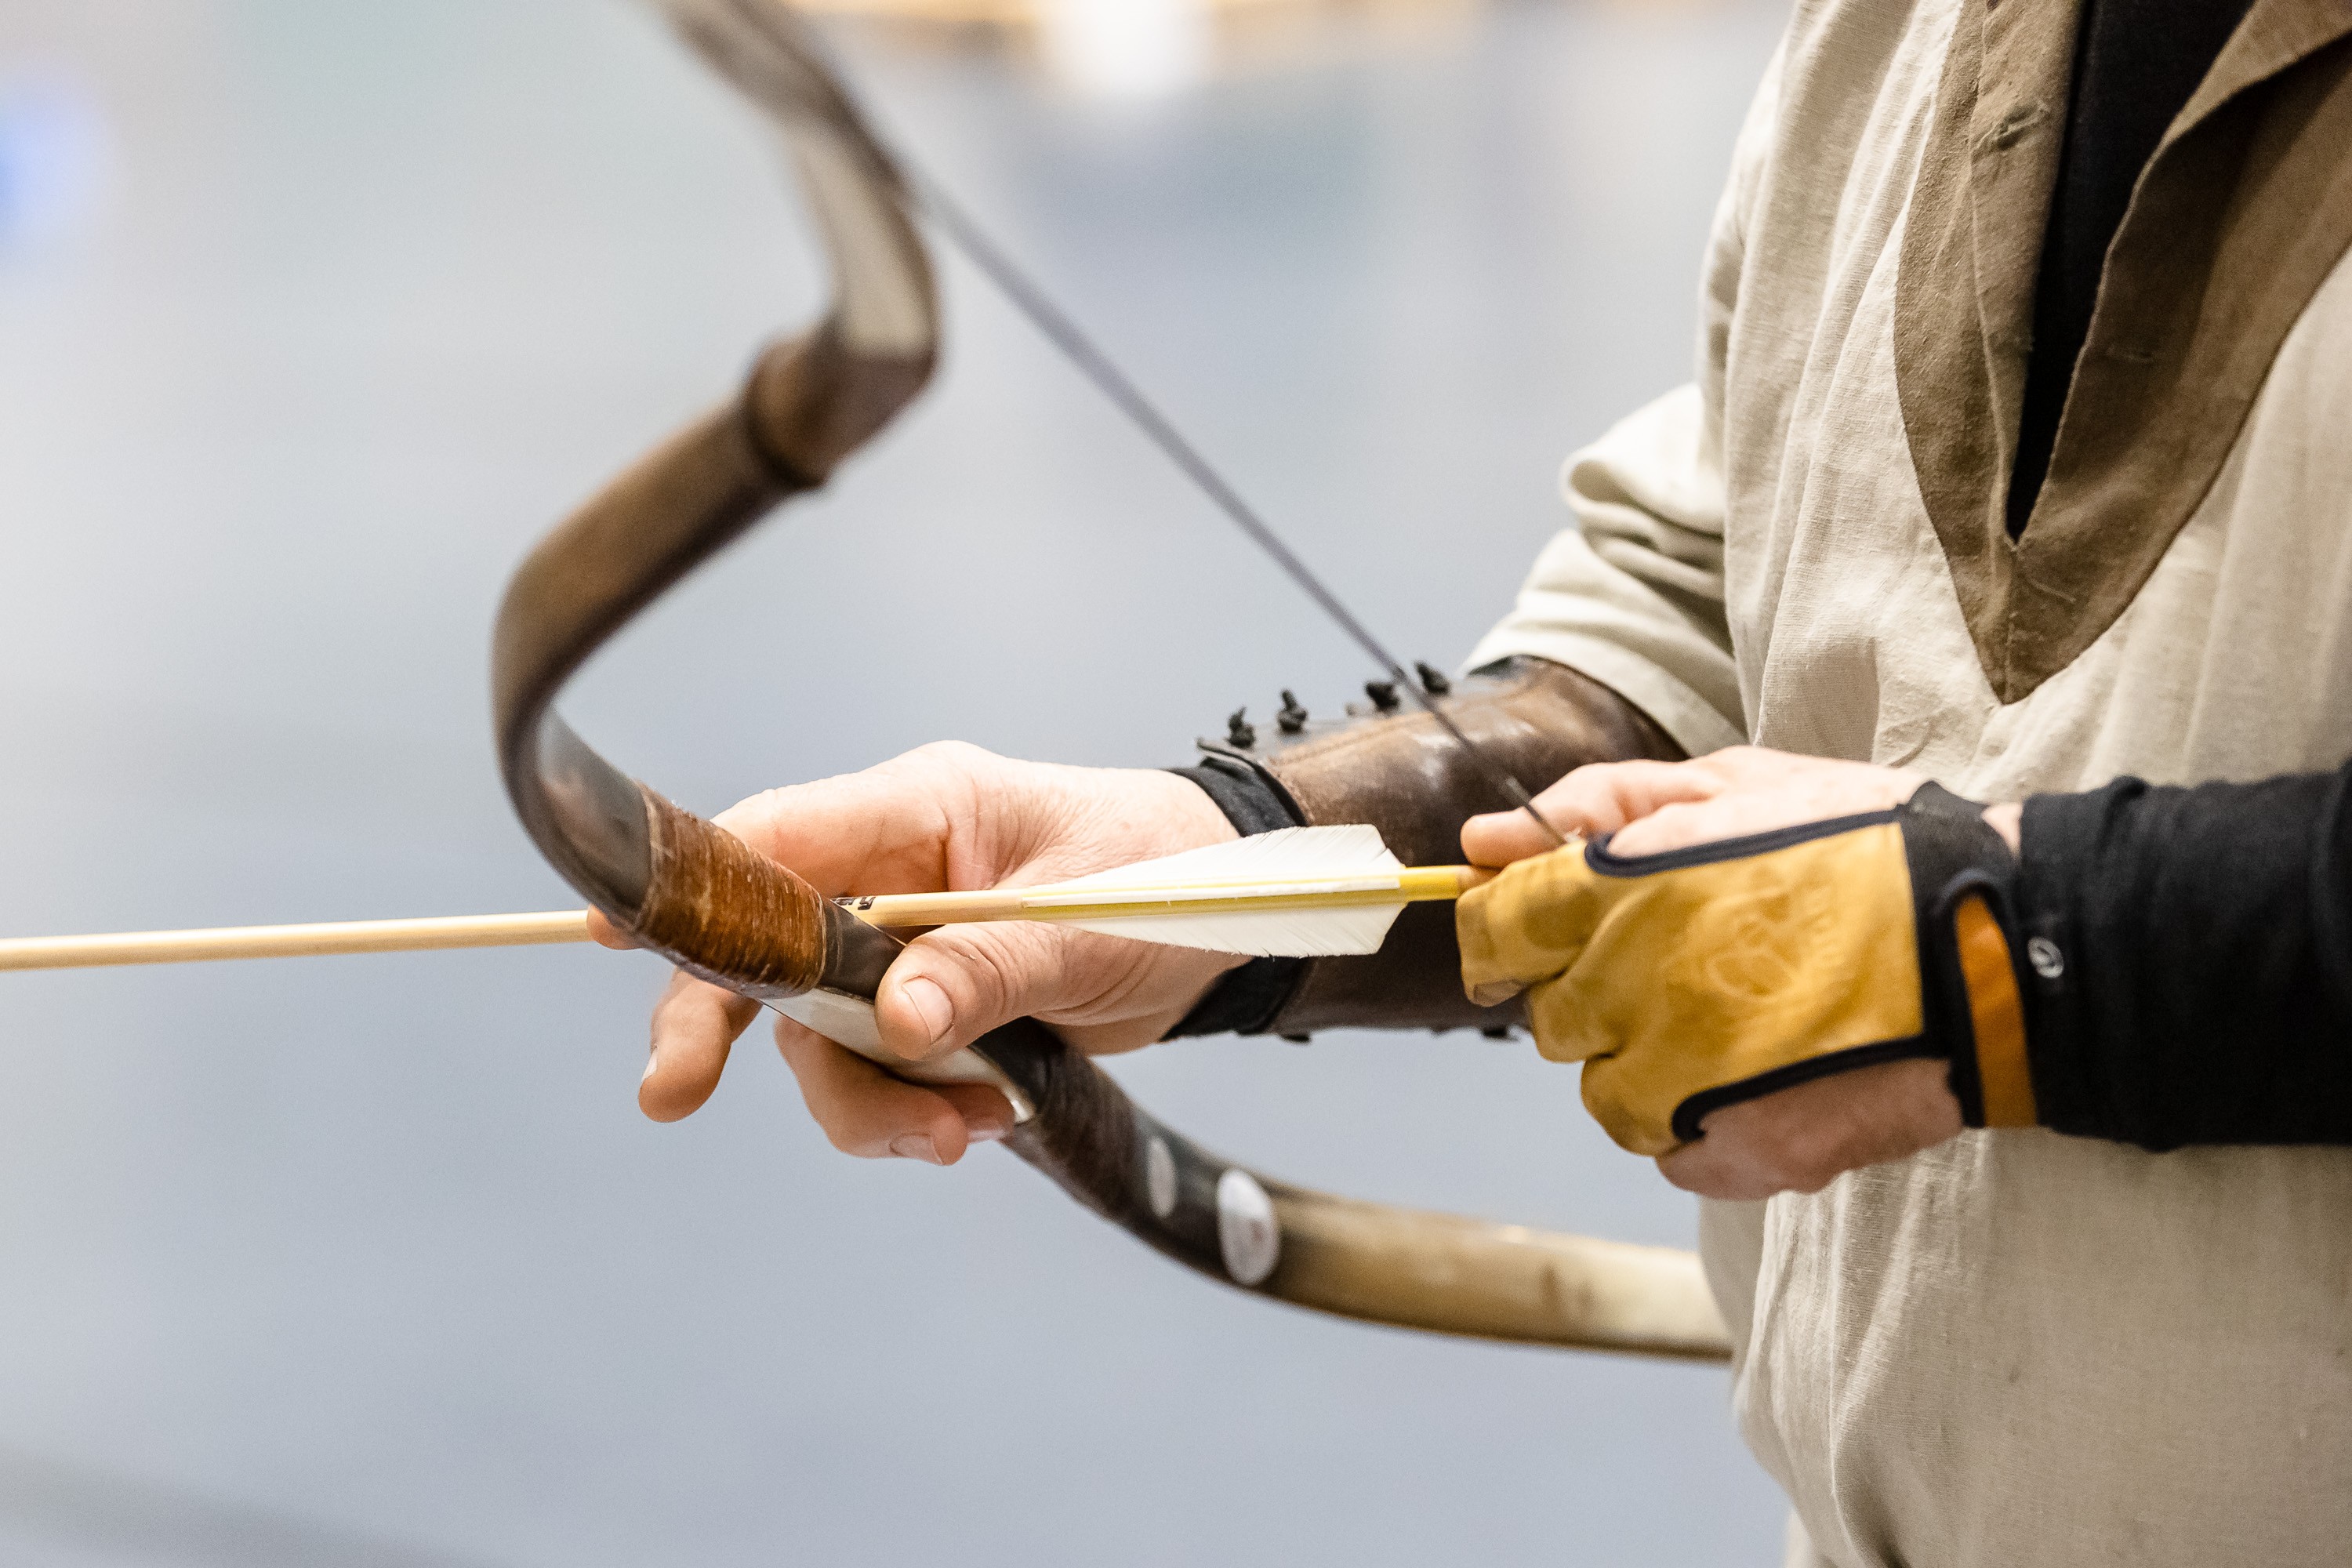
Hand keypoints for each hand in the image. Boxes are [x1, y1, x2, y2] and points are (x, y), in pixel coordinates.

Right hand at [590, 742, 1242, 1164]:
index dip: (692, 887)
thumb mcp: (1089, 920)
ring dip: (867, 1103)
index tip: (619, 935)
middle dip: (720, 1024)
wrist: (1228, 920)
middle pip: (763, 949)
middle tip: (673, 1092)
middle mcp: (890, 875)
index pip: (775, 837)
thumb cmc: (1165, 877)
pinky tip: (987, 1119)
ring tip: (958, 1134)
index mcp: (920, 809)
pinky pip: (875, 1074)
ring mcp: (900, 947)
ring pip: (817, 1036)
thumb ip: (989, 968)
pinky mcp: (925, 1009)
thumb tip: (895, 1023)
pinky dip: (915, 1114)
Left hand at [1460, 747, 2018, 1198]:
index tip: (1548, 927)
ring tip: (1740, 1016)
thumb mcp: (1733, 783)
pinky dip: (1698, 1122)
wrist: (1999, 944)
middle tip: (1694, 958)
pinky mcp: (1737, 1155)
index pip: (1496, 931)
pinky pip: (1668, 1150)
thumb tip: (1484, 837)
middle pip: (1553, 1012)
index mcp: (1623, 891)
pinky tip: (1761, 1073)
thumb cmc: (1865, 845)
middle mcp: (1635, 990)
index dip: (1519, 925)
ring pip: (1605, 1088)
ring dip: (1648, 1058)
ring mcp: (1684, 1082)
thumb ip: (1594, 806)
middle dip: (1602, 986)